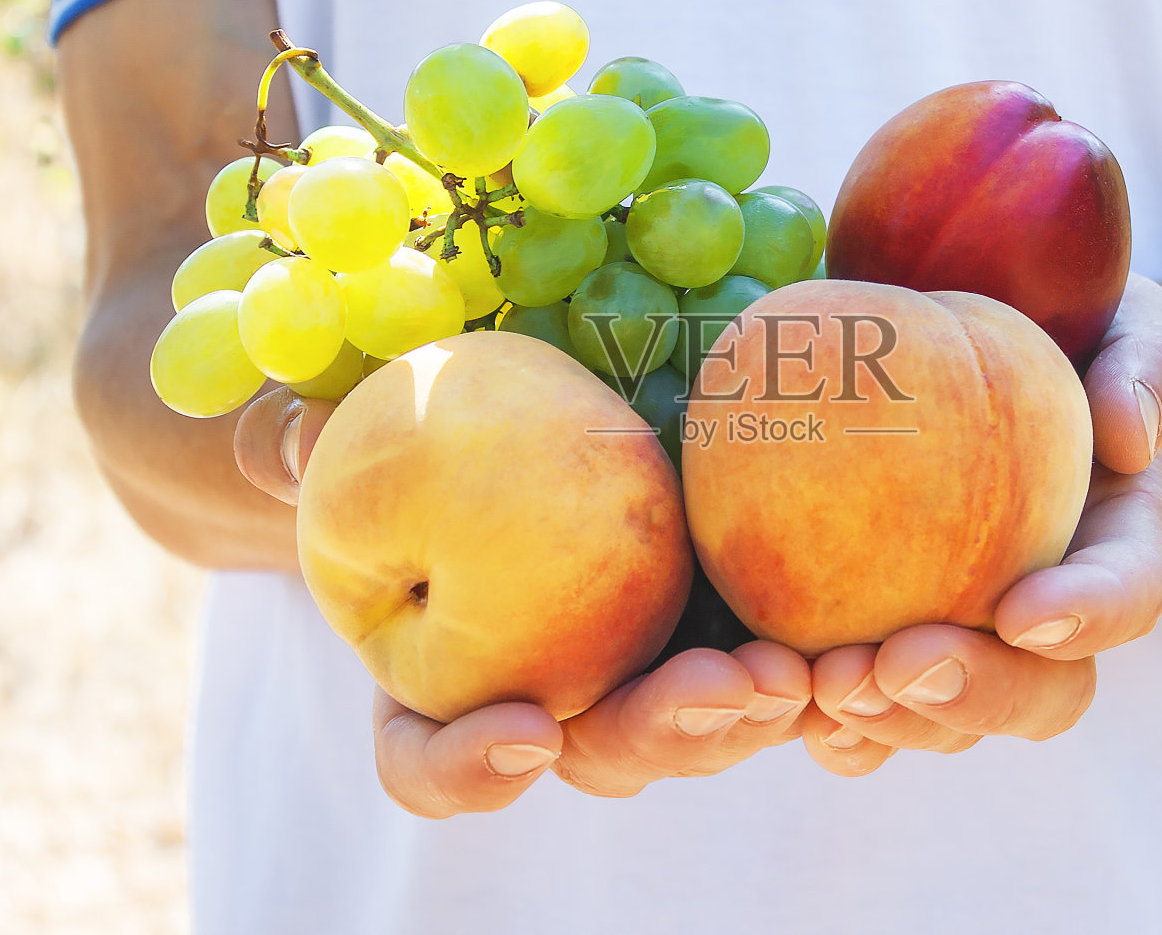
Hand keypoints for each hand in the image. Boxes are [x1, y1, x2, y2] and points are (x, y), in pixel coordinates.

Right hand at [234, 387, 812, 815]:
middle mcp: (552, 693)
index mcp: (444, 682)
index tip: (518, 738)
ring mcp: (647, 659)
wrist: (521, 392)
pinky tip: (878, 637)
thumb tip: (283, 438)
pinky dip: (826, 668)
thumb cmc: (416, 414)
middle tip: (716, 691)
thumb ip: (314, 432)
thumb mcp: (364, 415)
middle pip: (602, 751)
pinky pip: (786, 655)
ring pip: (706, 720)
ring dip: (757, 708)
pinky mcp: (730, 609)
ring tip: (801, 668)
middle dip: (662, 732)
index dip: (465, 770)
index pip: (433, 762)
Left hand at [803, 273, 1161, 774]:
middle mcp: (1048, 618)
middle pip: (1039, 694)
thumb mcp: (1122, 321)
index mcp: (1114, 548)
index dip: (1088, 613)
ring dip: (891, 720)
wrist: (986, 351)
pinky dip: (829, 720)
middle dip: (974, 696)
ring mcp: (966, 640)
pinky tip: (776, 694)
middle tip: (899, 665)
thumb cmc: (1063, 334)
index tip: (1022, 610)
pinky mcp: (885, 642)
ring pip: (946, 719)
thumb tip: (1127, 433)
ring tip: (828, 684)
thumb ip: (1145, 362)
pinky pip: (863, 708)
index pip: (1127, 593)